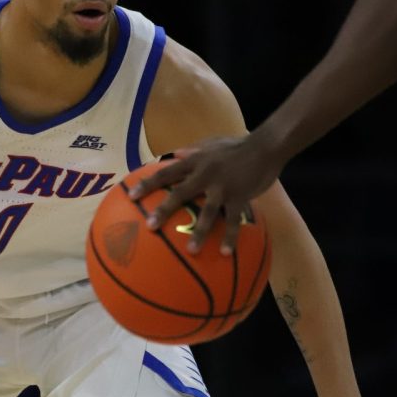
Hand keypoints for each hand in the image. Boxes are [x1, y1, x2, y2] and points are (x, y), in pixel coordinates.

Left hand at [127, 134, 285, 254]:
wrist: (266, 146)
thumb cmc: (237, 145)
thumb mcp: (211, 143)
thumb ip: (192, 150)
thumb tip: (173, 155)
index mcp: (195, 162)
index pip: (166, 172)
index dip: (147, 184)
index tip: (131, 197)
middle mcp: (205, 174)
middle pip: (180, 193)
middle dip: (164, 210)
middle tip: (150, 227)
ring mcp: (223, 186)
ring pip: (208, 212)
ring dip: (199, 232)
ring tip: (190, 251)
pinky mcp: (240, 196)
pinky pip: (233, 221)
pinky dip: (230, 237)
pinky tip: (225, 253)